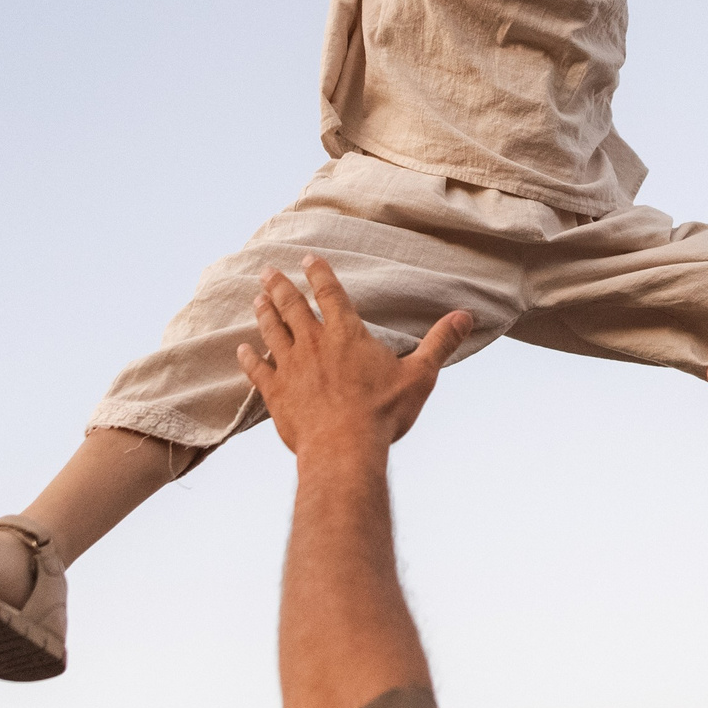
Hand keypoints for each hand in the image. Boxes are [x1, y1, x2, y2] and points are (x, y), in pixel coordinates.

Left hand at [236, 256, 471, 458]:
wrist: (344, 449)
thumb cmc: (383, 412)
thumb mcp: (420, 375)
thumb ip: (440, 343)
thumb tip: (465, 316)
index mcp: (346, 333)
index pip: (330, 293)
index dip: (318, 272)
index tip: (307, 258)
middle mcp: (314, 343)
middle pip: (291, 306)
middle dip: (279, 285)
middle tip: (267, 271)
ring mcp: (291, 367)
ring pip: (271, 331)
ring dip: (263, 313)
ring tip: (256, 299)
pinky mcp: (276, 393)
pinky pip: (257, 370)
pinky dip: (248, 359)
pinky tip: (241, 351)